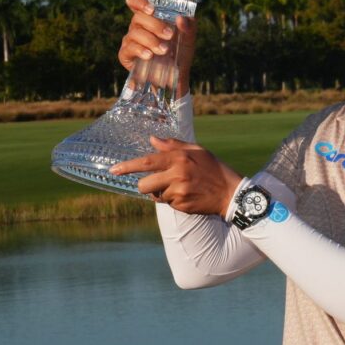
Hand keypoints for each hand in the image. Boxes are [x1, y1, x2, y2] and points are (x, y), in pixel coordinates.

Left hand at [109, 136, 242, 216]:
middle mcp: (177, 174)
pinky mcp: (181, 205)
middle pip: (144, 184)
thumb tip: (152, 140)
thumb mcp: (197, 150)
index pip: (147, 162)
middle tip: (157, 182)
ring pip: (156, 195)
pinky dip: (173, 200)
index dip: (128, 167)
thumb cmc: (213, 168)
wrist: (230, 192)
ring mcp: (179, 191)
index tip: (114, 170)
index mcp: (179, 158)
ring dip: (162, 193)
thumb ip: (173, 145)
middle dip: (146, 185)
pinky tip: (187, 195)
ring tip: (180, 187)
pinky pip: (167, 203)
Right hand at [119, 0, 196, 95]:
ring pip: (135, 34)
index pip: (135, 3)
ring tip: (164, 50)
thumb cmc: (180, 52)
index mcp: (149, 18)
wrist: (177, 75)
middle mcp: (137, 27)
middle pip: (138, 18)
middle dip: (155, 25)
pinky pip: (129, 49)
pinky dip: (140, 51)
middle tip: (170, 35)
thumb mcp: (188, 38)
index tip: (151, 9)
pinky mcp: (126, 55)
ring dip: (151, 40)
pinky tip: (150, 56)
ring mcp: (130, 40)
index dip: (139, 2)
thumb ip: (189, 26)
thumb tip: (182, 18)